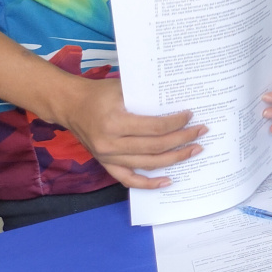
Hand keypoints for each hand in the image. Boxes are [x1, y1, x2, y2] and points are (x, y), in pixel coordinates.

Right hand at [56, 78, 206, 189]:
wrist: (70, 105)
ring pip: (147, 164)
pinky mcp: (105, 164)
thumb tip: (178, 99)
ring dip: (174, 159)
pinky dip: (148, 183)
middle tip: (201, 132)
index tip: (191, 116)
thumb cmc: (99, 93)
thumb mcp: (122, 88)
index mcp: (114, 123)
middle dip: (183, 140)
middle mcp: (110, 144)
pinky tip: (168, 181)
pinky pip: (128, 179)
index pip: (154, 128)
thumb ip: (146, 96)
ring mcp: (107, 157)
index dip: (176, 123)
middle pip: (155, 147)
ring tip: (194, 150)